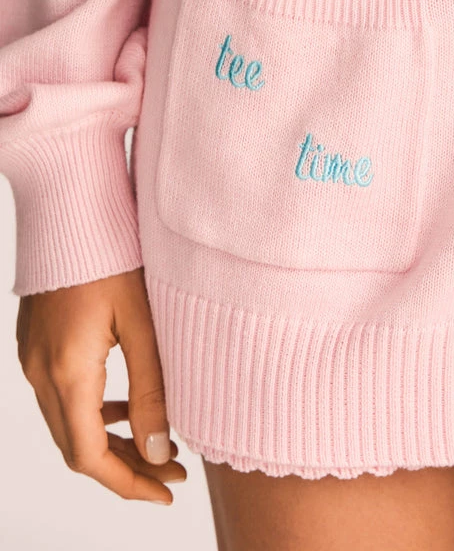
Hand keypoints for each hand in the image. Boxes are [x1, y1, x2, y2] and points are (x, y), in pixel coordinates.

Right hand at [15, 266, 186, 504]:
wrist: (70, 208)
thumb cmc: (112, 256)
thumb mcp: (143, 323)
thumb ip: (152, 389)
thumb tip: (159, 451)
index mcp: (68, 373)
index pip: (91, 458)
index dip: (129, 484)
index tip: (166, 491)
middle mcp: (41, 373)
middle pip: (78, 447)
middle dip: (126, 467)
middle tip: (173, 469)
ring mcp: (33, 359)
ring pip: (68, 424)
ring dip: (111, 442)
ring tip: (158, 442)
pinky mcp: (36, 345)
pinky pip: (62, 397)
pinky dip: (94, 413)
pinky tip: (127, 405)